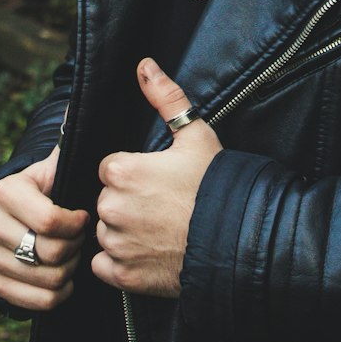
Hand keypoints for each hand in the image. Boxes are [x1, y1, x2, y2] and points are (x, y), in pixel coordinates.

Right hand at [0, 146, 89, 311]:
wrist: (25, 215)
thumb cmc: (53, 187)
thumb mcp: (59, 165)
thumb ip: (69, 141)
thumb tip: (73, 111)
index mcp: (7, 190)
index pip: (49, 221)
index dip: (75, 224)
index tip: (83, 217)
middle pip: (48, 253)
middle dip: (74, 249)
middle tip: (81, 239)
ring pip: (44, 279)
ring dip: (67, 272)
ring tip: (73, 256)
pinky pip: (33, 302)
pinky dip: (56, 295)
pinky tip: (64, 279)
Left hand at [91, 59, 221, 297]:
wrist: (236, 240)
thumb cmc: (215, 184)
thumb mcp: (196, 135)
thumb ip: (166, 97)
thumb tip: (144, 66)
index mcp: (122, 171)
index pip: (109, 169)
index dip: (131, 173)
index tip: (154, 180)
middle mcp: (111, 207)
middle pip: (105, 200)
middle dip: (125, 202)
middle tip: (159, 205)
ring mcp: (117, 244)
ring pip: (104, 232)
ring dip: (122, 232)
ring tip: (157, 230)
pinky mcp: (123, 275)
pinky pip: (104, 265)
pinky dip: (119, 261)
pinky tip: (147, 252)